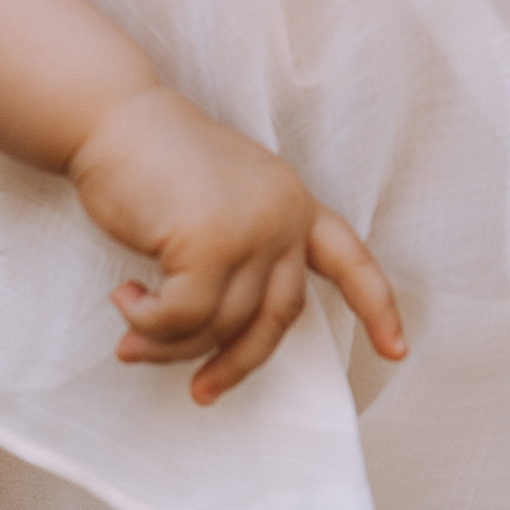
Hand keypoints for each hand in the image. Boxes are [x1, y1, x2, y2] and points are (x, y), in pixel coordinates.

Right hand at [67, 89, 406, 405]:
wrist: (112, 117)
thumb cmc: (153, 162)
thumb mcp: (218, 205)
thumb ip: (241, 256)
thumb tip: (224, 338)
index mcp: (294, 203)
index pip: (350, 259)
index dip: (377, 308)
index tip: (397, 350)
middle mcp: (284, 216)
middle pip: (275, 320)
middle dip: (237, 365)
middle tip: (202, 392)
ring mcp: (252, 229)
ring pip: (221, 325)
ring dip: (169, 345)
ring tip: (132, 340)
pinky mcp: (210, 243)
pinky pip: (182, 317)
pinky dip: (149, 323)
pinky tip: (125, 300)